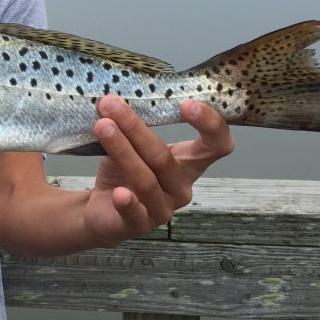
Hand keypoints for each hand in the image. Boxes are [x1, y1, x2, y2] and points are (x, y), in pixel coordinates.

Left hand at [84, 96, 233, 245]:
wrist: (102, 209)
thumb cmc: (124, 169)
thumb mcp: (132, 143)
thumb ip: (135, 123)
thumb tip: (119, 94)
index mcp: (189, 163)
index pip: (217, 145)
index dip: (210, 125)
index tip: (186, 103)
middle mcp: (181, 187)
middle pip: (164, 157)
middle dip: (135, 128)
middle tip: (111, 104)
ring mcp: (163, 208)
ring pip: (145, 179)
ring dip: (121, 150)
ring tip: (101, 126)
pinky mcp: (139, 225)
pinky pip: (135, 213)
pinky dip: (128, 202)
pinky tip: (119, 193)